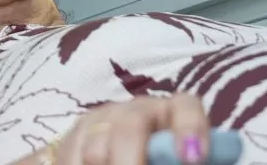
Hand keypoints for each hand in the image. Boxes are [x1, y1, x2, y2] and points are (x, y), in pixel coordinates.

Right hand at [49, 95, 209, 164]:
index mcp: (174, 114)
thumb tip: (192, 159)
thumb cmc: (164, 161)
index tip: (194, 159)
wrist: (123, 156)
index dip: (190, 129)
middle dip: (131, 161)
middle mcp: (137, 110)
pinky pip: (72, 158)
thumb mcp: (182, 158)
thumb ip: (187, 159)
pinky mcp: (74, 136)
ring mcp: (102, 120)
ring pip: (96, 149)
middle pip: (130, 127)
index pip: (186, 106)